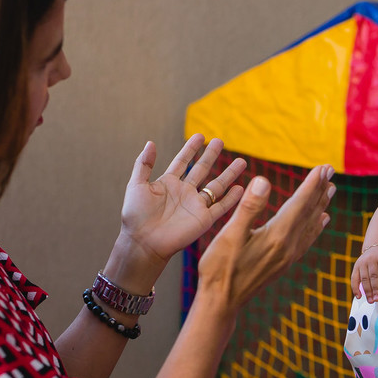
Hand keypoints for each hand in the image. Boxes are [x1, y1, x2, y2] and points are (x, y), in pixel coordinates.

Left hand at [118, 134, 247, 265]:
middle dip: (211, 155)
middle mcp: (184, 192)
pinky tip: (241, 188)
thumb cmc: (135, 216)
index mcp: (168, 183)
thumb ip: (143, 164)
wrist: (143, 242)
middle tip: (220, 141)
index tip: (200, 136)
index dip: (191, 149)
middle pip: (202, 170)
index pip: (183, 161)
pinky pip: (220, 207)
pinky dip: (231, 199)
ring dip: (229, 174)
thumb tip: (150, 142)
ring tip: (242, 162)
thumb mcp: (136, 185)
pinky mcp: (203, 220)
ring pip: (216, 186)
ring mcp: (195, 205)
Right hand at [196, 165, 334, 312]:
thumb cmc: (219, 268)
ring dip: (320, 205)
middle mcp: (288, 246)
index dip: (311, 184)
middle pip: (309, 212)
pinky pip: (307, 240)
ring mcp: (288, 256)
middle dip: (320, 190)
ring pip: (310, 225)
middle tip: (330, 170)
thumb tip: (263, 180)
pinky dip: (316, 227)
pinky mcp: (284, 263)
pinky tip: (321, 221)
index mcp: (276, 236)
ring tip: (330, 190)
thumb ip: (248, 207)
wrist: (221, 302)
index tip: (323, 167)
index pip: (299, 204)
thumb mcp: (229, 235)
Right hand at [350, 244, 377, 301]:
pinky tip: (359, 296)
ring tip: (371, 301)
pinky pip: (354, 278)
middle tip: (377, 300)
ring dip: (367, 291)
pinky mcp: (356, 266)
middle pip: (373, 276)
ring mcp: (362, 263)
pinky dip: (355, 288)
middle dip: (375, 289)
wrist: (375, 247)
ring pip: (364, 278)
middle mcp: (372, 259)